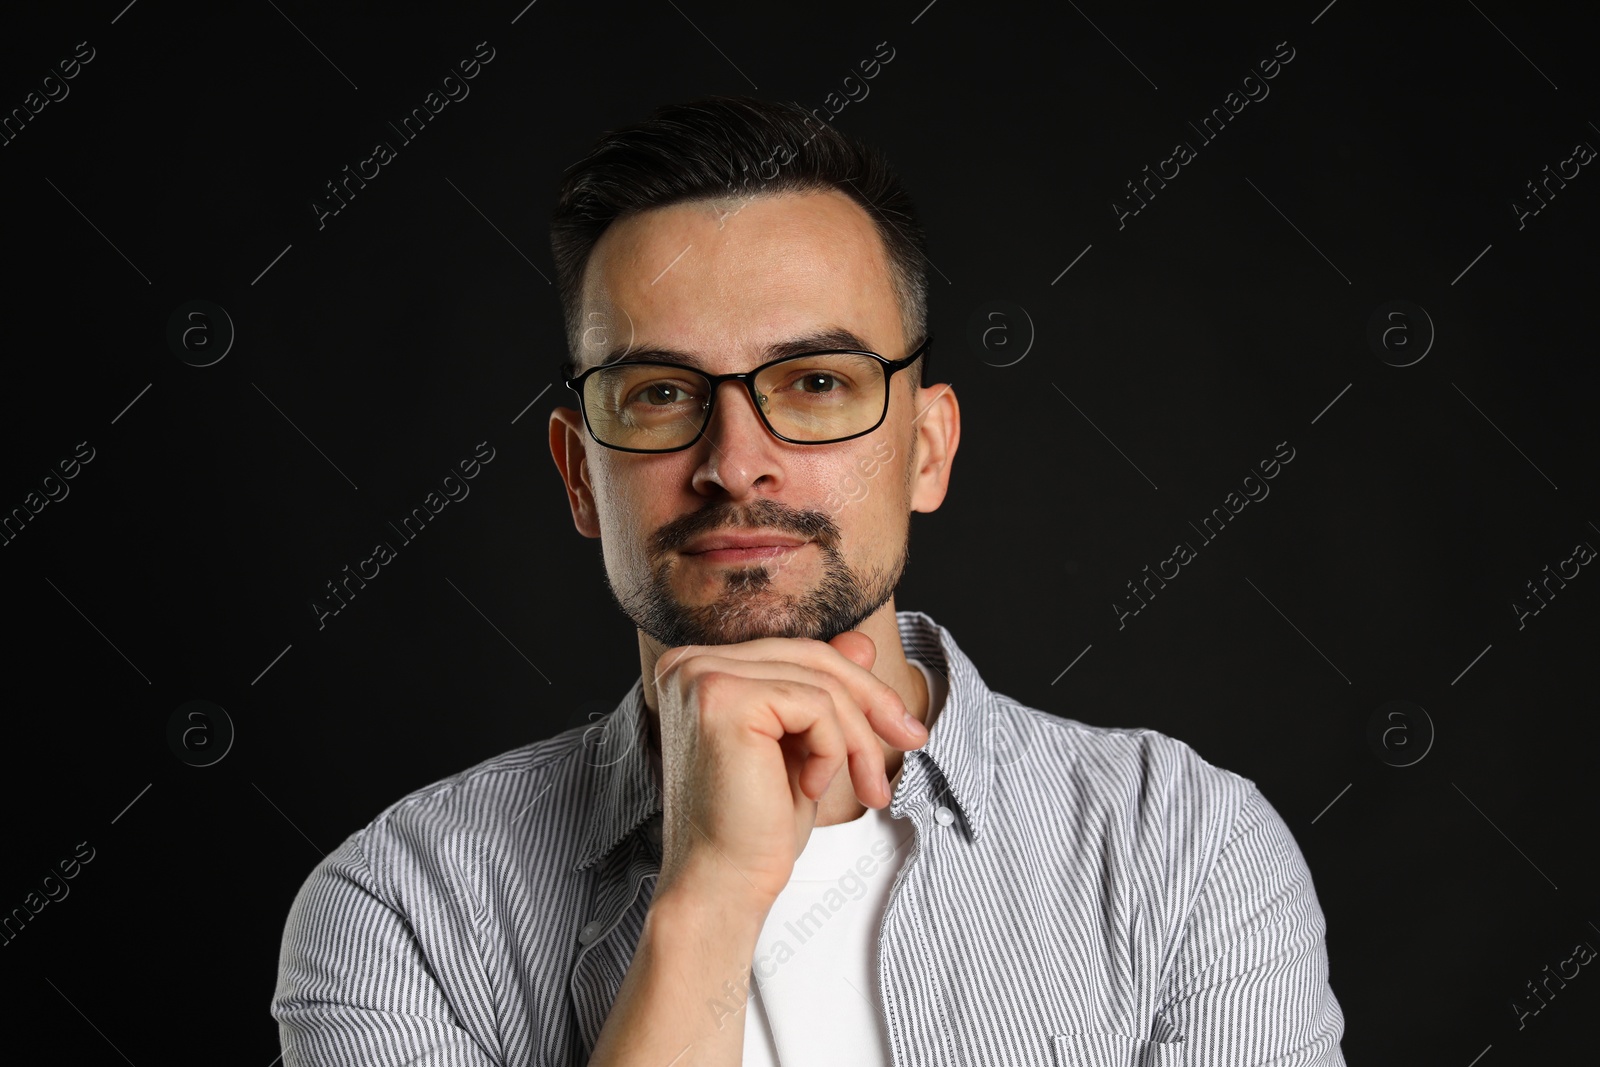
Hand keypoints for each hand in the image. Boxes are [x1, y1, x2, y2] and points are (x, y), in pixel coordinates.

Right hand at [650, 631, 929, 914]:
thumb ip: (820, 689)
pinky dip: (834, 751)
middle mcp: (689, 663)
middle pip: (811, 658)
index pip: (796, 654)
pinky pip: (816, 705)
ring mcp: (702, 677)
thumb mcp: (803, 747)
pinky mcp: (724, 699)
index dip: (858, 687)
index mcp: (698, 668)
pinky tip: (812, 790)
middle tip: (914, 742)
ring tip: (867, 790)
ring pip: (821, 683)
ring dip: (858, 740)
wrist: (723, 885)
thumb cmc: (756, 825)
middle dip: (872, 704)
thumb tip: (861, 641)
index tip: (903, 728)